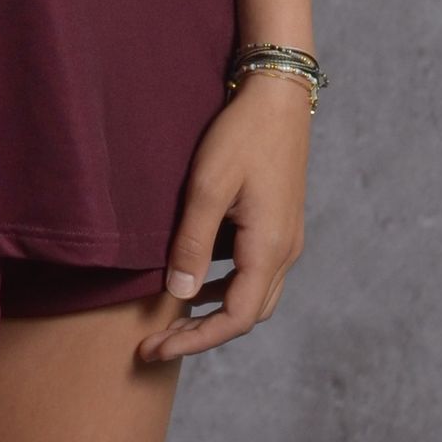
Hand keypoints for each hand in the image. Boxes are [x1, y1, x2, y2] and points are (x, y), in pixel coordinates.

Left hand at [138, 72, 311, 362]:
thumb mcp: (207, 187)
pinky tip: (199, 275)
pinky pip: (255, 271)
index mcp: (270, 248)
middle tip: (157, 339)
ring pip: (254, 295)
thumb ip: (192, 243)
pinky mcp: (281, 223)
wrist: (277, 94)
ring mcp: (287, 238)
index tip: (154, 347)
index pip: (234, 319)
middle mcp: (286, 251)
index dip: (194, 340)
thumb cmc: (242, 135)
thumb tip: (178, 294)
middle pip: (247, 314)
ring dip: (216, 311)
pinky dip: (226, 285)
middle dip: (202, 333)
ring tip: (173, 314)